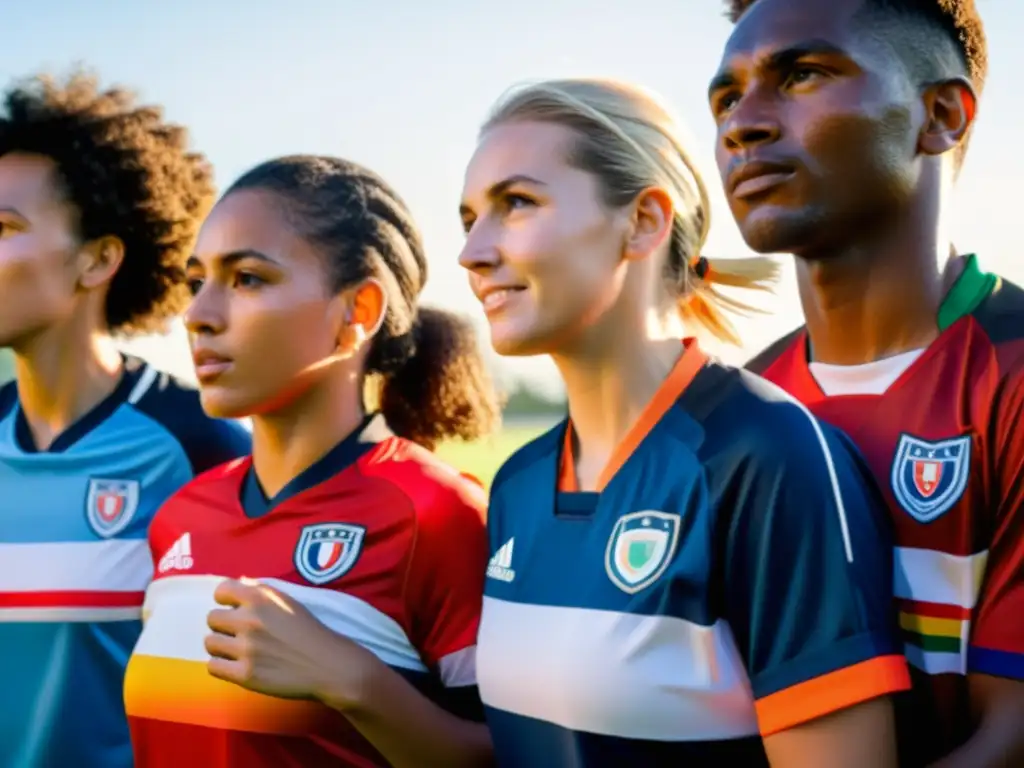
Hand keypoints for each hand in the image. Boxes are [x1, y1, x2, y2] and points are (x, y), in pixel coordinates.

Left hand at [205, 578, 374, 704]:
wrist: (328, 664)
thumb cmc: (310, 630)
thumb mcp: (287, 600)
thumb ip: (260, 592)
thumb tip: (237, 585)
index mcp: (260, 598)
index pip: (221, 591)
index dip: (226, 601)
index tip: (236, 609)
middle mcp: (249, 620)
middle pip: (212, 619)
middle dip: (224, 625)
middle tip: (239, 633)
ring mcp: (246, 648)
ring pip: (210, 643)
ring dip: (222, 646)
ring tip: (238, 650)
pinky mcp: (245, 675)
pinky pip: (214, 667)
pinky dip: (223, 666)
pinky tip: (237, 665)